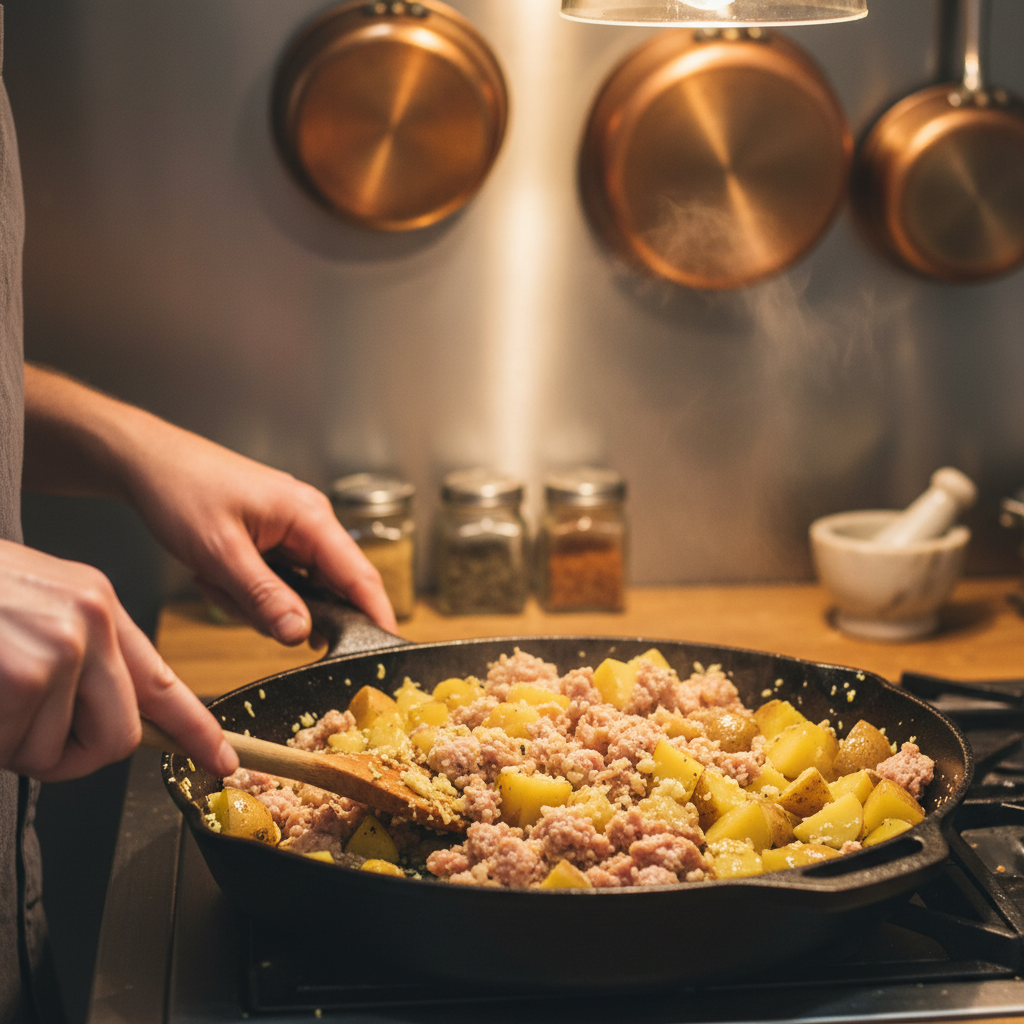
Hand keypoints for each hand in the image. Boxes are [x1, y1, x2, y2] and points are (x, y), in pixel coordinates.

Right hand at [0, 539, 237, 780]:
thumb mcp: (31, 610)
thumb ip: (75, 661)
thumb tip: (99, 724)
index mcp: (96, 605)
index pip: (161, 679)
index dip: (195, 728)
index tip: (221, 759)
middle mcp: (92, 619)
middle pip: (119, 736)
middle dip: (67, 756)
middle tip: (18, 734)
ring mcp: (63, 645)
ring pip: (59, 751)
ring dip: (14, 744)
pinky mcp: (27, 674)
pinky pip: (20, 750)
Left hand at [124, 429, 398, 642]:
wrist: (146, 463)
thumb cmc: (181, 489)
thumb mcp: (221, 552)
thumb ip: (265, 596)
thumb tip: (301, 634)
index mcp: (310, 517)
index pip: (360, 576)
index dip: (376, 617)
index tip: (385, 654)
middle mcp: (309, 524)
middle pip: (326, 592)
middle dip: (283, 611)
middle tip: (235, 600)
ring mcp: (291, 533)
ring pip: (296, 594)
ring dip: (255, 602)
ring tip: (214, 578)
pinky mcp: (272, 542)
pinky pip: (275, 585)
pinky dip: (245, 592)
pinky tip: (215, 575)